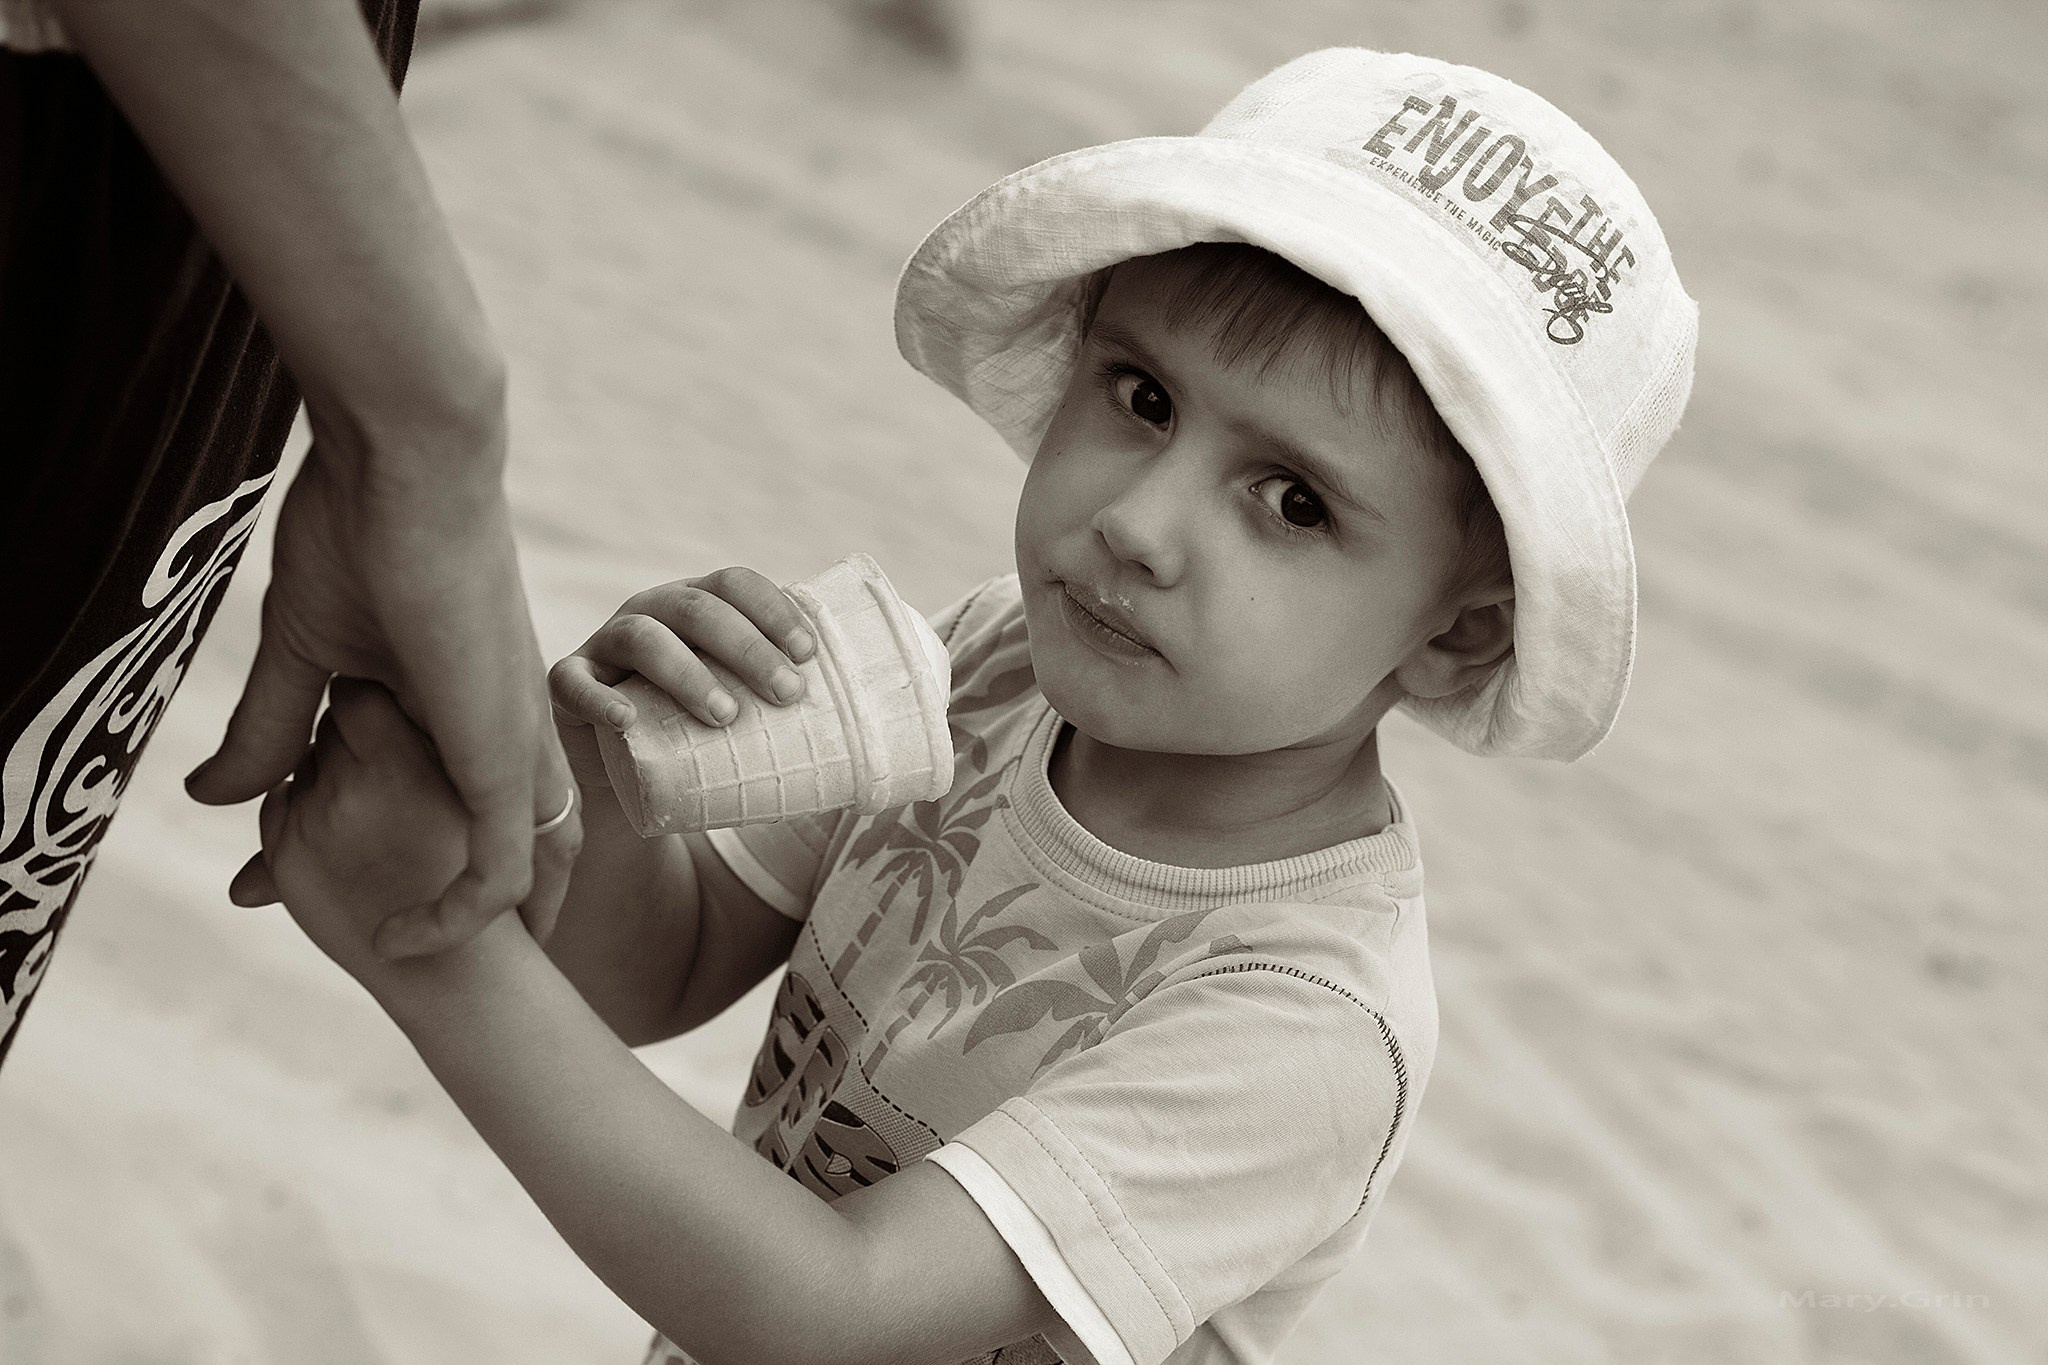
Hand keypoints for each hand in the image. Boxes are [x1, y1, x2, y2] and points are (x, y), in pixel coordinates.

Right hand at [190, 424, 579, 957]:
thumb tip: (215, 796)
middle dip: (437, 911)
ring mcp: (511, 743)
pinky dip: (460, 915)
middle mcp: (506, 732)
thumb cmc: (366, 530)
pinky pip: (502, 863)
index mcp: (467, 707)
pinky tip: (405, 944)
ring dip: (452, 927)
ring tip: (390, 967)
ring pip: (514, 870)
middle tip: (370, 953)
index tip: (285, 883)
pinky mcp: (501, 750)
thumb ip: (273, 727)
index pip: (442, 809)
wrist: (409, 460)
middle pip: (496, 850)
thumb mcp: (307, 654)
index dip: (387, 859)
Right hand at [548, 567, 817, 792]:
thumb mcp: (752, 714)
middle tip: (789, 694)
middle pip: (696, 606)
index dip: (772, 608)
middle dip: (747, 645)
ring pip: (641, 637)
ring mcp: (604, 647)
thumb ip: (806, 705)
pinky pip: (570, 682)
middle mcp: (650, 613)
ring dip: (688, 672)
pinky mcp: (566, 689)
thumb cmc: (704, 741)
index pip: (735, 583)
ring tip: (727, 717)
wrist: (630, 786)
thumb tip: (913, 727)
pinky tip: (627, 720)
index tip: (811, 654)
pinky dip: (600, 699)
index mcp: (698, 607)